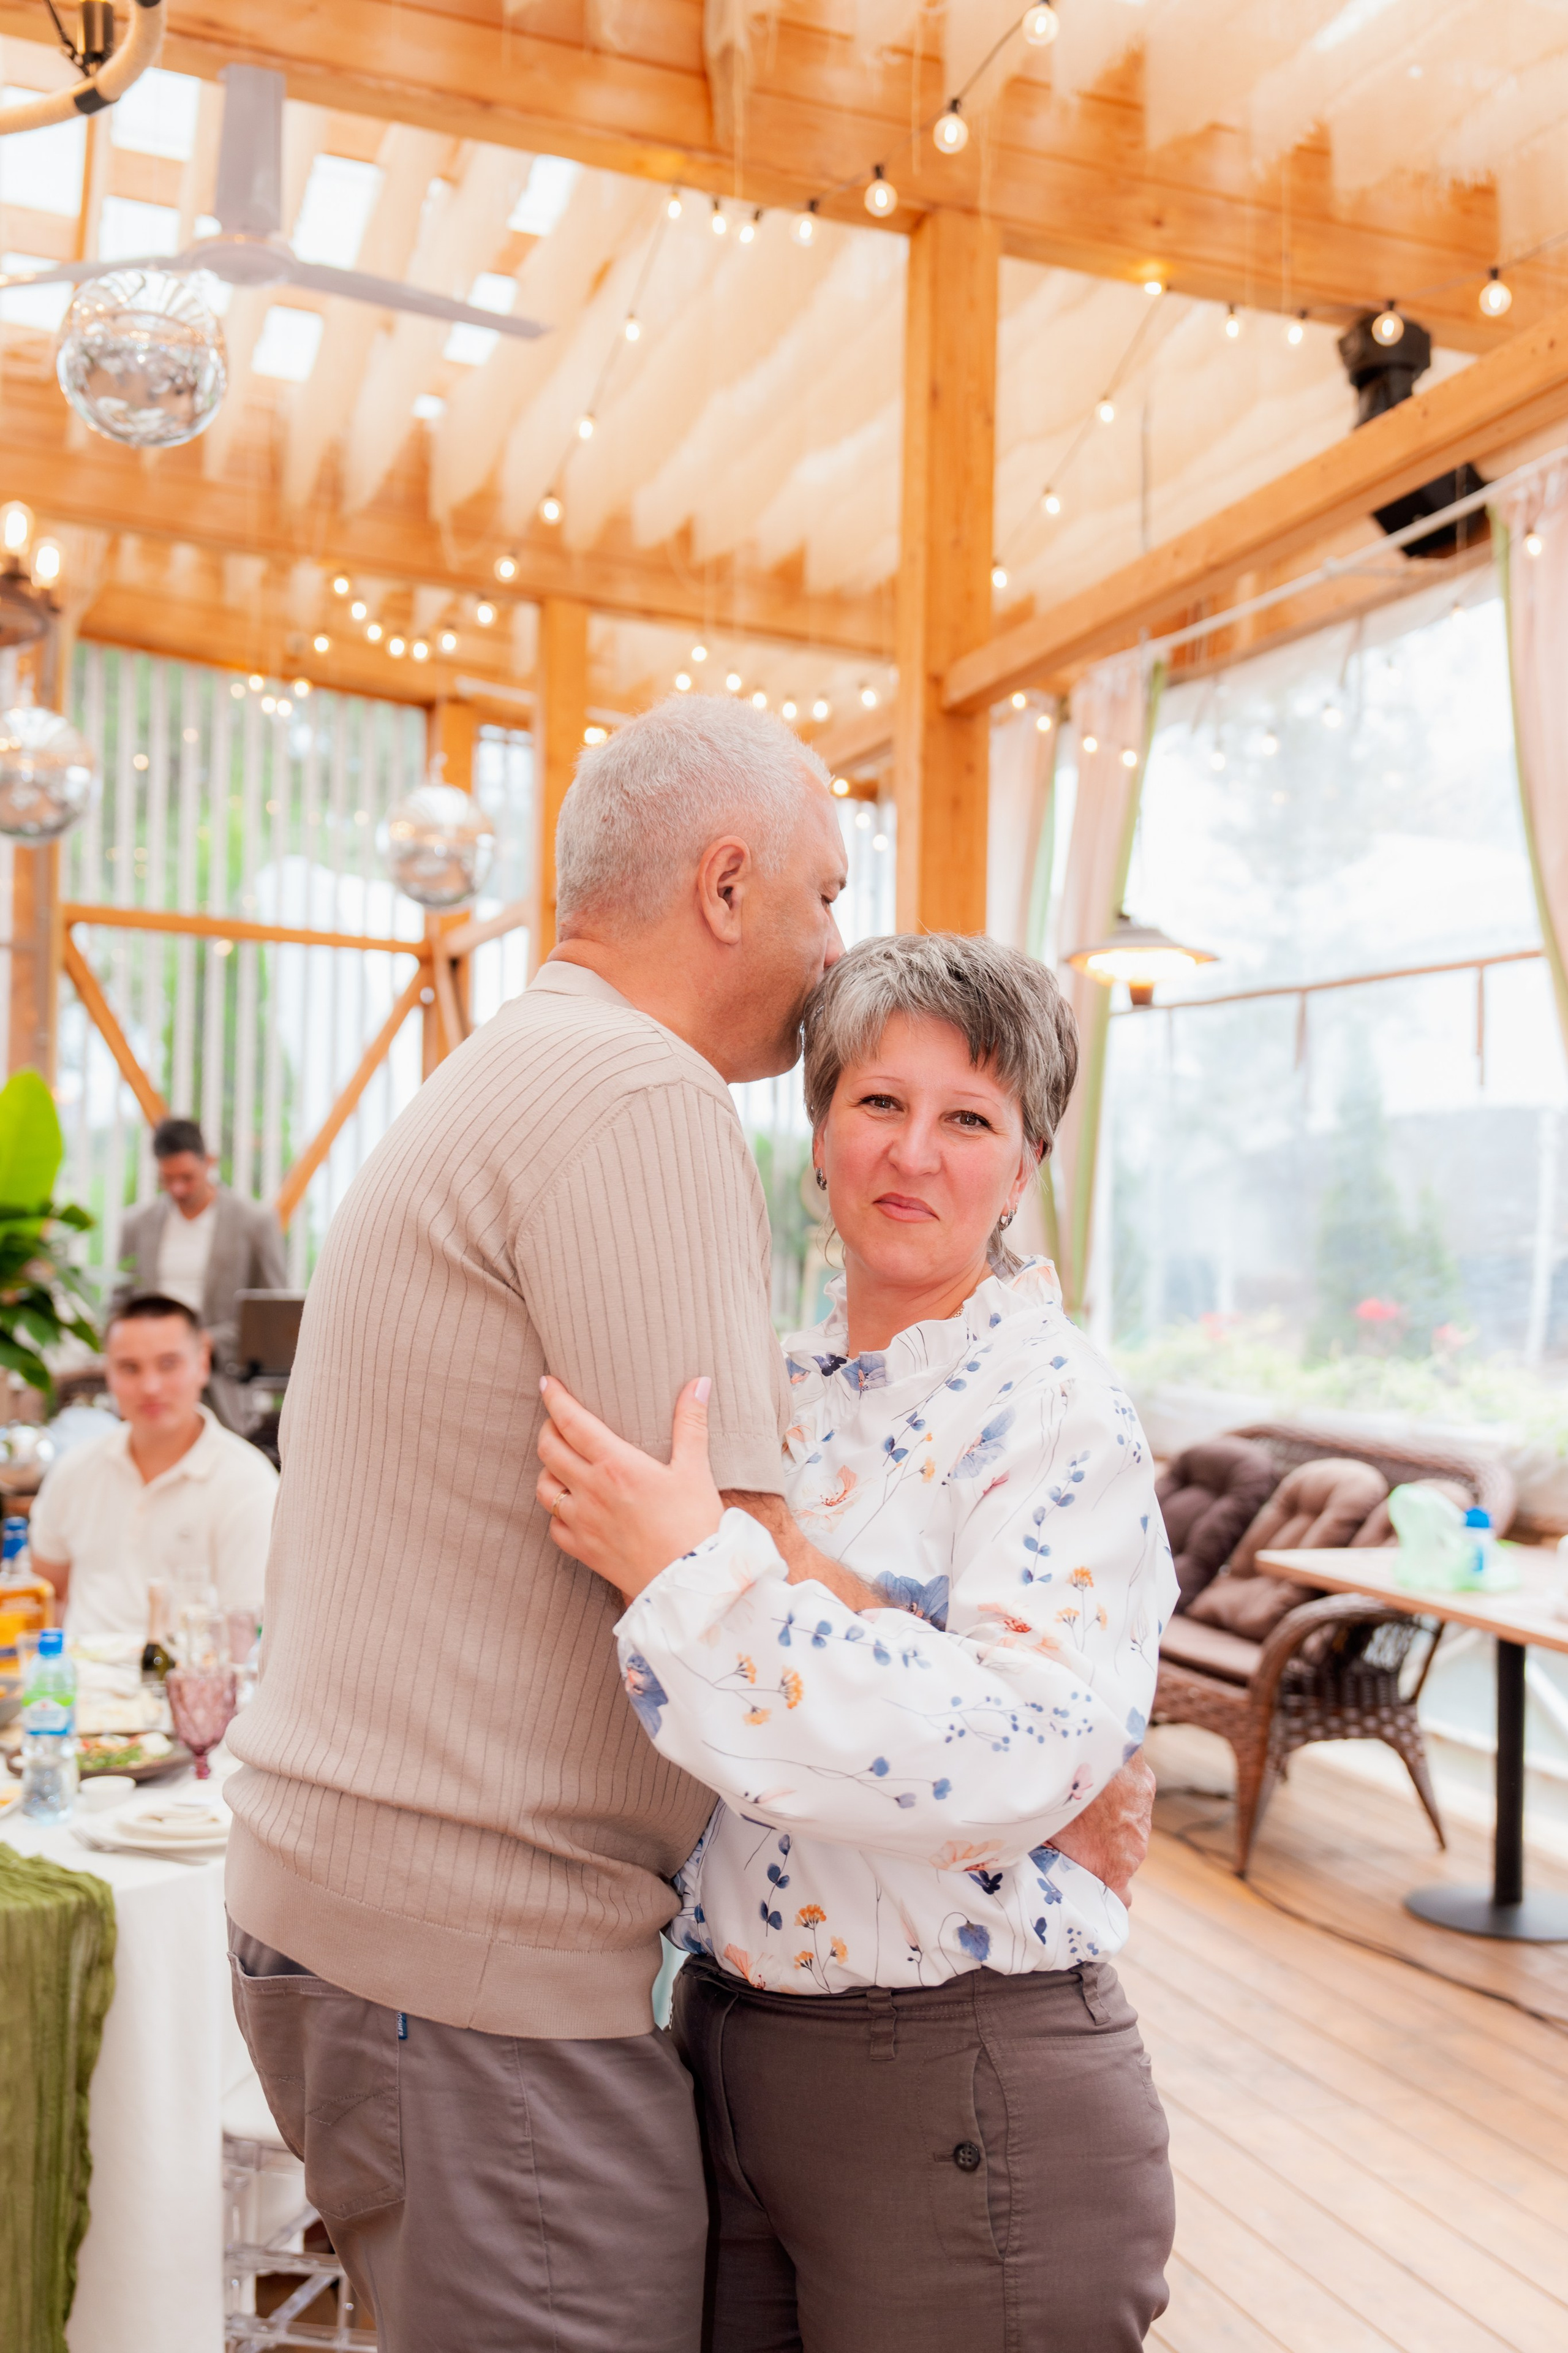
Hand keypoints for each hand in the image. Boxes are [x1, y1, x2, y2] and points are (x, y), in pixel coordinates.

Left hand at [537, 1376, 723, 1601]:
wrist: (691, 1582)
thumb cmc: (695, 1523)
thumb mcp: (695, 1468)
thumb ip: (691, 1422)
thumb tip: (700, 1382)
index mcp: (616, 1464)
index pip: (572, 1421)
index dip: (555, 1398)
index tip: (547, 1382)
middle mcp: (591, 1490)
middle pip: (548, 1449)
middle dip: (548, 1428)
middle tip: (559, 1419)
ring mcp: (582, 1523)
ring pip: (543, 1487)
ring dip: (548, 1469)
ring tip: (562, 1461)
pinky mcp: (583, 1550)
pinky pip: (554, 1526)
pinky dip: (556, 1511)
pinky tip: (571, 1506)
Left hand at [1045, 1750, 1154, 1904]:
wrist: (1091, 1756)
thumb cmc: (1064, 1802)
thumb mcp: (1049, 1837)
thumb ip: (1054, 1856)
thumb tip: (1037, 1861)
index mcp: (1111, 1870)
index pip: (1120, 1900)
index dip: (1105, 1895)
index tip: (1091, 1888)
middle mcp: (1134, 1851)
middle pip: (1121, 1861)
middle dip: (1101, 1852)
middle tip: (1077, 1836)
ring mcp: (1143, 1821)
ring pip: (1128, 1831)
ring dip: (1111, 1824)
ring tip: (1087, 1807)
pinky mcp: (1146, 1791)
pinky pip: (1132, 1802)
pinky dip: (1119, 1797)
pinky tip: (1100, 1785)